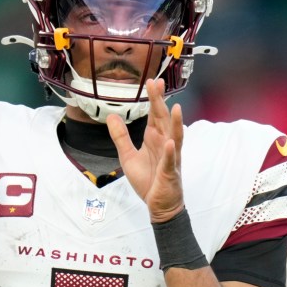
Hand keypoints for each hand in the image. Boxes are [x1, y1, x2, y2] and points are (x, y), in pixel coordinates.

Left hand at [107, 78, 184, 222]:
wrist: (158, 205)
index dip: (153, 98)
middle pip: (163, 119)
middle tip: (157, 83)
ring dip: (174, 123)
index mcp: (154, 138)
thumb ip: (120, 136)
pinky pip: (171, 161)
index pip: (154, 114)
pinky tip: (170, 143)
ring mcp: (170, 157)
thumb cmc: (148, 179)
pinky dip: (171, 152)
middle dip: (160, 102)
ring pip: (174, 137)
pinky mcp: (170, 173)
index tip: (152, 81)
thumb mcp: (127, 156)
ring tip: (175, 107)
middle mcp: (164, 144)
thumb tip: (111, 116)